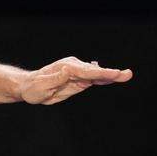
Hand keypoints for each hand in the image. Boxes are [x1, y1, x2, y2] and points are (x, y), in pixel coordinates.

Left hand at [18, 56, 132, 104]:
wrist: (29, 87)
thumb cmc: (33, 88)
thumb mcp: (41, 86)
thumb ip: (55, 79)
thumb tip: (68, 70)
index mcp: (65, 68)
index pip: (86, 72)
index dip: (101, 73)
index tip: (114, 74)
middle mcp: (72, 67)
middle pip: (95, 72)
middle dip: (111, 73)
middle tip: (127, 74)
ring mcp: (76, 71)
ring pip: (96, 74)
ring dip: (111, 75)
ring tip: (126, 75)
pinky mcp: (78, 78)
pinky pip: (93, 78)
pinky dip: (104, 78)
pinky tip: (114, 78)